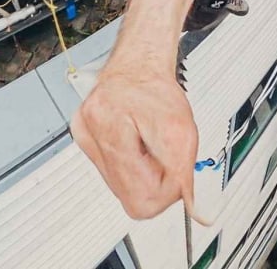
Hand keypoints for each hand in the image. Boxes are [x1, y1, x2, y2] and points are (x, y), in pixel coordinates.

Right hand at [70, 62, 206, 221]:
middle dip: (153, 183)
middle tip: (162, 158)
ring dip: (140, 174)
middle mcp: (91, 134)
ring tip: (147, 147)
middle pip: (128, 198)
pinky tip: (134, 146)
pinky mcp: (84, 140)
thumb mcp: (184, 130)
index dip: (165, 193)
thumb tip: (192, 208)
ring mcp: (84, 138)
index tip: (175, 174)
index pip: (141, 200)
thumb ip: (184, 173)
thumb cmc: (157, 91)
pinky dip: (129, 165)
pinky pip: (111, 173)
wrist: (137, 67)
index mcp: (112, 129)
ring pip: (119, 188)